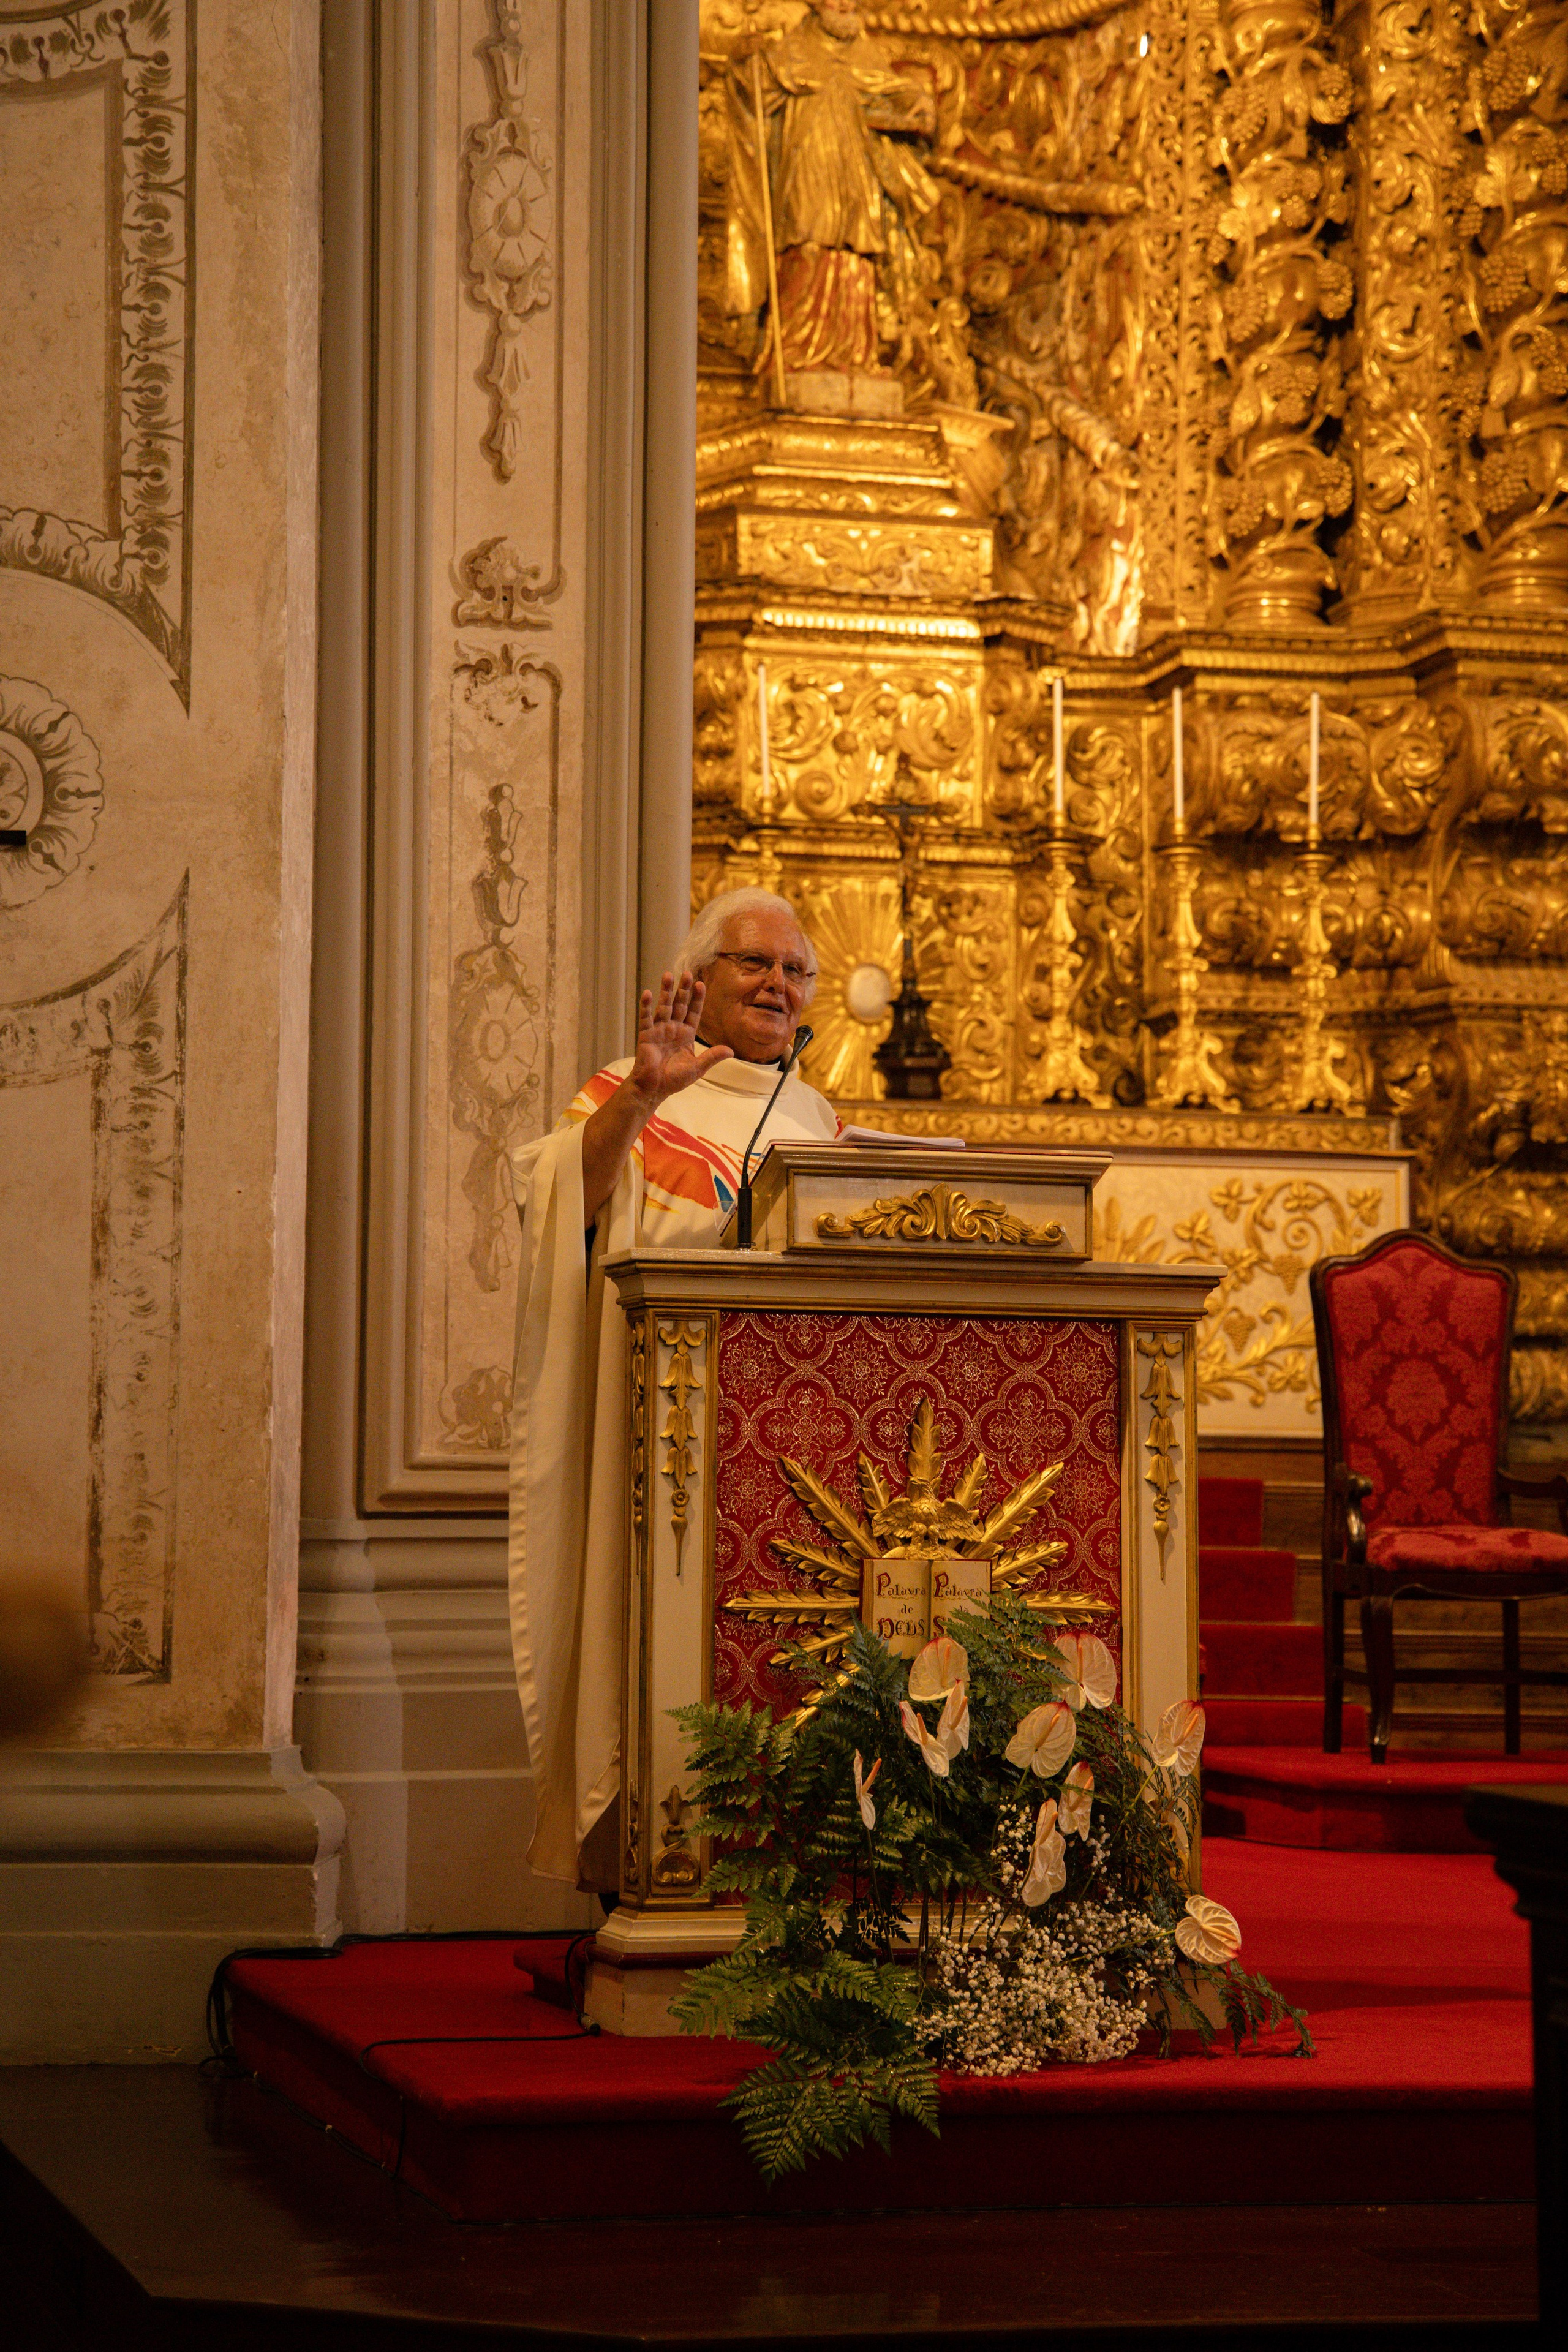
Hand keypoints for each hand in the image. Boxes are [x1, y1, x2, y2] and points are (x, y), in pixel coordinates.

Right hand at [625, 972, 732, 1108]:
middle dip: (683, 989)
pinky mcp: (646, 1035)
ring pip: (664, 1006)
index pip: (694, 1012)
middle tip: (687, 973)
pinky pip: (646, 1018)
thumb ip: (712, 1057)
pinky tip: (648, 993)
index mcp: (686, 1034)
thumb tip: (731, 1051)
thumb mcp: (697, 1068)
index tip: (701, 984)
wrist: (654, 1088)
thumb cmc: (675, 1079)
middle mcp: (673, 1028)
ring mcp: (659, 1030)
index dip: (697, 999)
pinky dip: (646, 1006)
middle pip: (680, 1004)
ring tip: (668, 975)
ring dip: (665, 991)